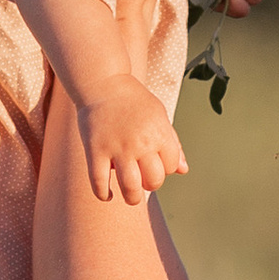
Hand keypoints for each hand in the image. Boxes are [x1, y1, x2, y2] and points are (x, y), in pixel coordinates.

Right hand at [76, 79, 186, 206]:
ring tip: (129, 195)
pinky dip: (104, 194)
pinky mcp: (95, 150)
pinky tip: (107, 195)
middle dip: (150, 185)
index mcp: (159, 133)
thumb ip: (172, 143)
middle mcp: (140, 143)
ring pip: (130, 188)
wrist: (103, 82)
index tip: (154, 163)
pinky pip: (99, 182)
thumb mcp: (159, 116)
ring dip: (131, 197)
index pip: (171, 167)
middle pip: (153, 181)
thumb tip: (183, 170)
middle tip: (142, 180)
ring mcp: (117, 148)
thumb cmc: (134, 101)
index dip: (164, 168)